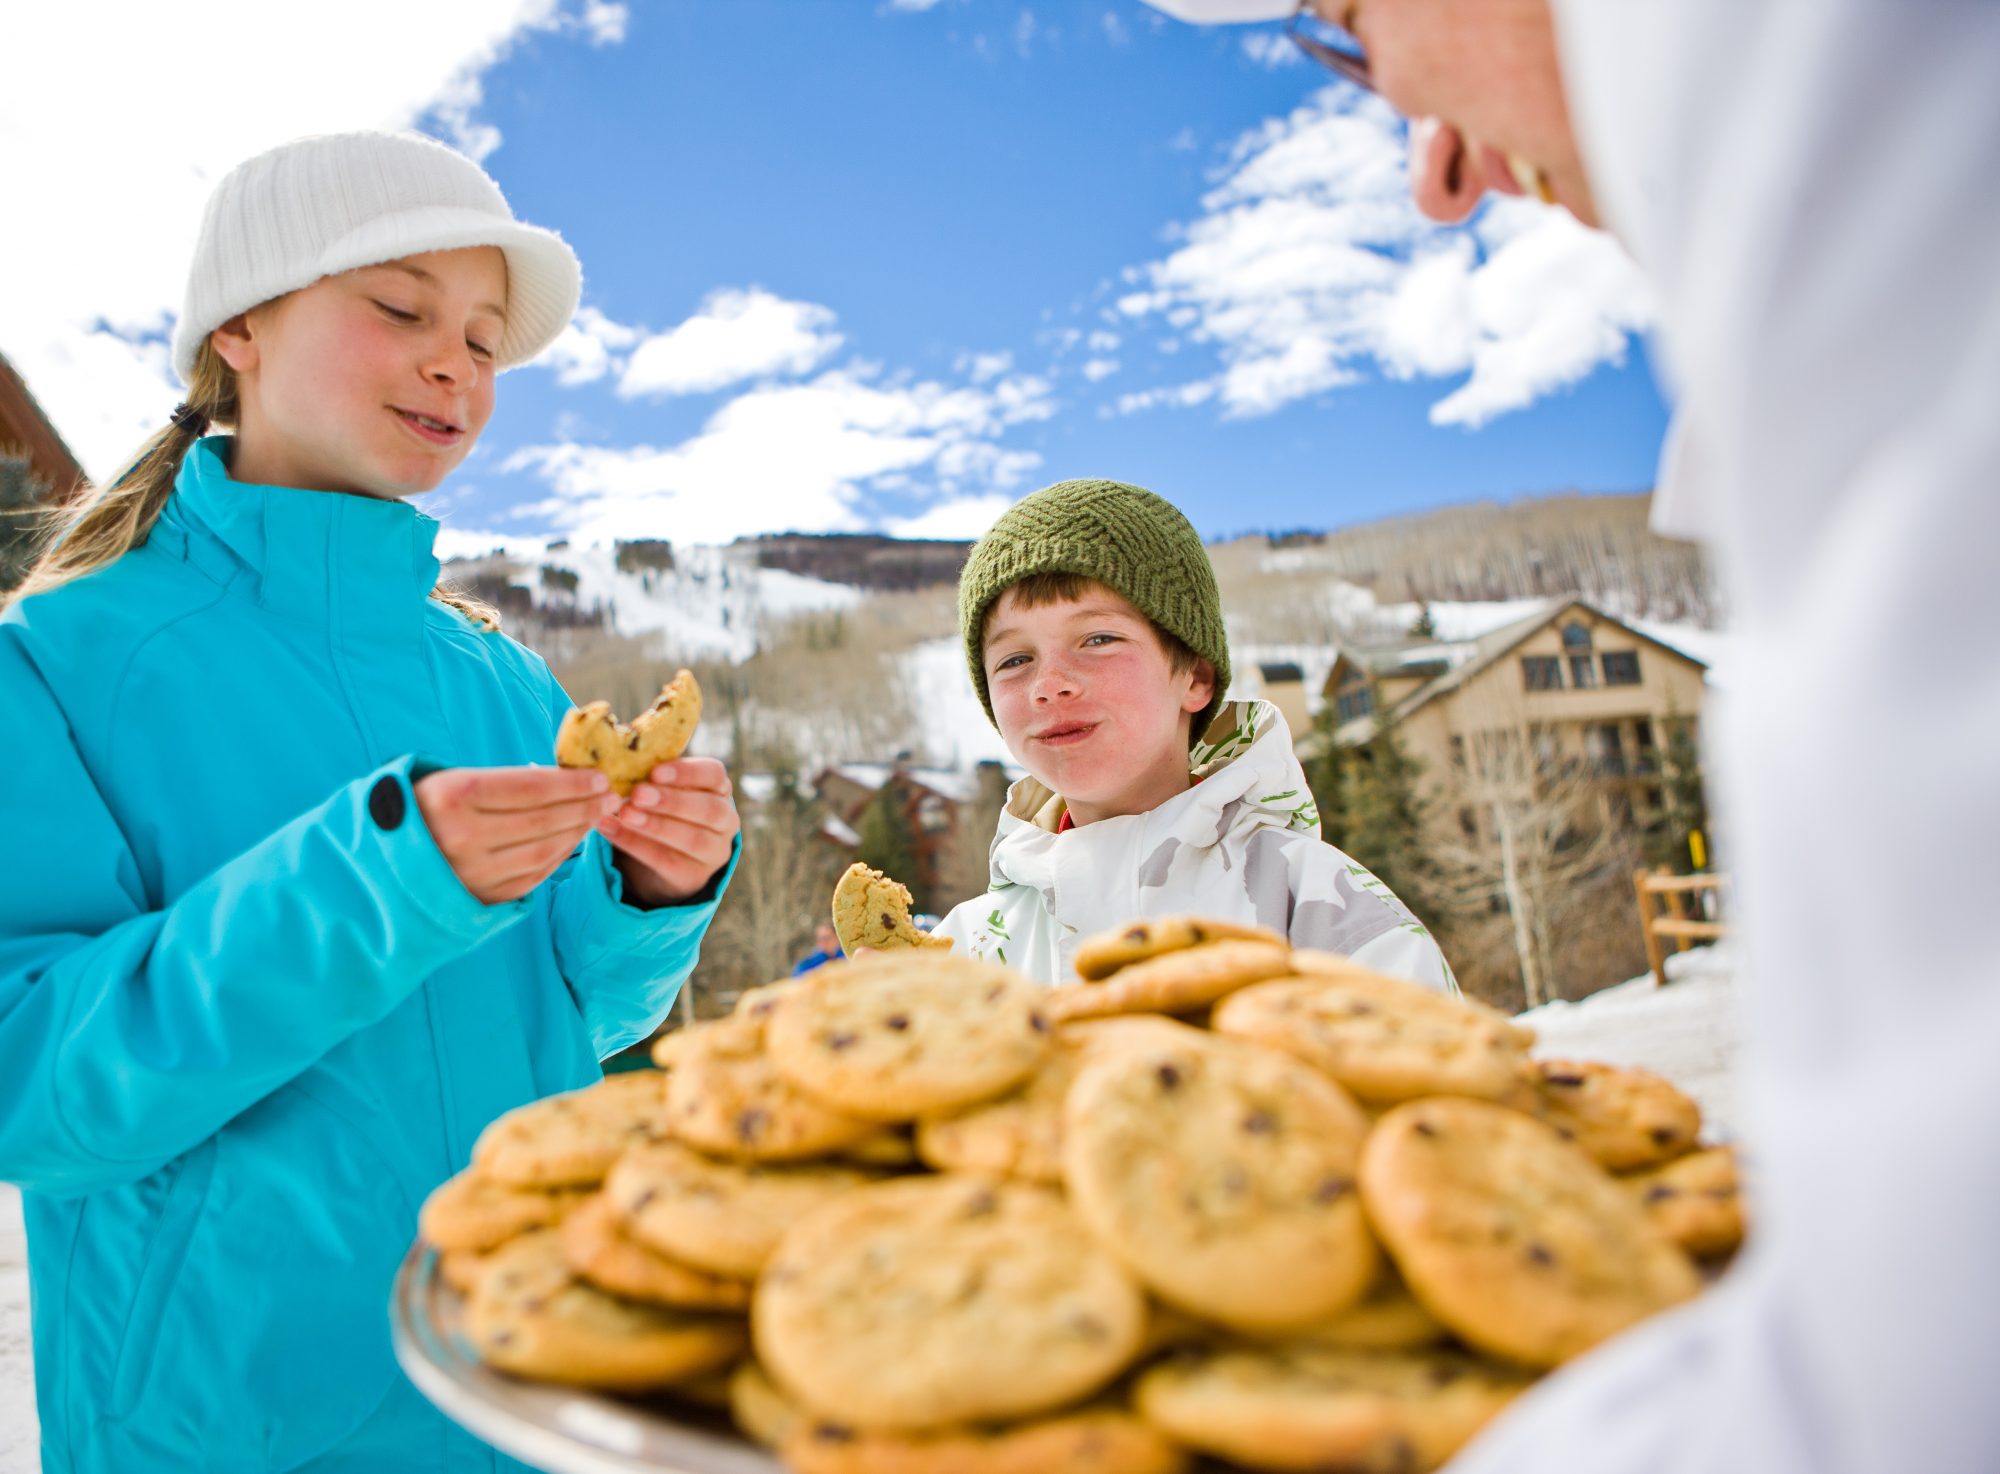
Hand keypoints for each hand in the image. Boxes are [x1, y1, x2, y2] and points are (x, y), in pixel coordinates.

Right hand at [415, 766, 617, 903]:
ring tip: (596, 817)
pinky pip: (532, 877)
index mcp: (453, 796)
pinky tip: (571, 841)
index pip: (530, 788)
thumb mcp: (449, 781)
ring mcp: (472, 873)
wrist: (377, 864)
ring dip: (577, 832)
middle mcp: (463, 837)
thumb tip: (562, 776)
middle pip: (543, 820)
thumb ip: (502, 780)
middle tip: (611, 797)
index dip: (571, 783)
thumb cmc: (421, 810)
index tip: (600, 777)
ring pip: (543, 851)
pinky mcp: (479, 897)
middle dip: (584, 807)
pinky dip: (557, 858)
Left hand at [601, 757, 739, 908]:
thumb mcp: (665, 790)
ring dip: (655, 825)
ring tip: (624, 814)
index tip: (655, 771)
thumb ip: (654, 777)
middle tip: (637, 794)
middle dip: (671, 801)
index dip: (687, 773)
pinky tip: (611, 831)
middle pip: (708, 809)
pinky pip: (667, 861)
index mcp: (720, 791)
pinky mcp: (694, 877)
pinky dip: (636, 845)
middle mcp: (726, 821)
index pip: (715, 775)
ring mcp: (714, 852)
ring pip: (691, 838)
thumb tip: (622, 760)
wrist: (662, 860)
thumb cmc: (663, 811)